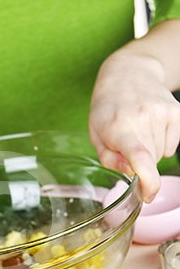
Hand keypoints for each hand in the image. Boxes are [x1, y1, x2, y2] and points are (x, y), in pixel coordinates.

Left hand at [89, 51, 179, 201]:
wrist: (128, 74)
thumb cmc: (108, 109)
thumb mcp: (96, 135)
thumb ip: (110, 159)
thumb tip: (130, 172)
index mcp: (119, 127)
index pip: (139, 156)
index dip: (148, 180)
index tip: (148, 195)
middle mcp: (143, 118)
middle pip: (150, 162)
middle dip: (140, 163)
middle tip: (127, 142)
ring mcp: (163, 113)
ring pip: (161, 155)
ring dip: (150, 151)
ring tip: (139, 131)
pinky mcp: (177, 112)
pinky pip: (172, 146)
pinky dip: (162, 143)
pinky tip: (151, 127)